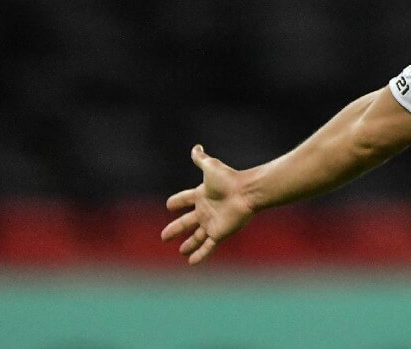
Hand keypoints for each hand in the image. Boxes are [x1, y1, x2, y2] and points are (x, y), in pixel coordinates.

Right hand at [161, 144, 254, 264]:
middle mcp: (206, 210)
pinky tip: (191, 262)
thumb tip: (196, 147)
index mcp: (202, 195)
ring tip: (181, 251)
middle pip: (186, 222)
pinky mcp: (219, 233)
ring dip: (189, 244)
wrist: (246, 192)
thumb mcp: (211, 167)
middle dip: (175, 229)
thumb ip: (201, 159)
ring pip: (197, 237)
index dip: (176, 202)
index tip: (170, 205)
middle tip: (163, 236)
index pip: (184, 199)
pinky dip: (199, 255)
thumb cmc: (229, 179)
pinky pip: (207, 247)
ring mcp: (212, 223)